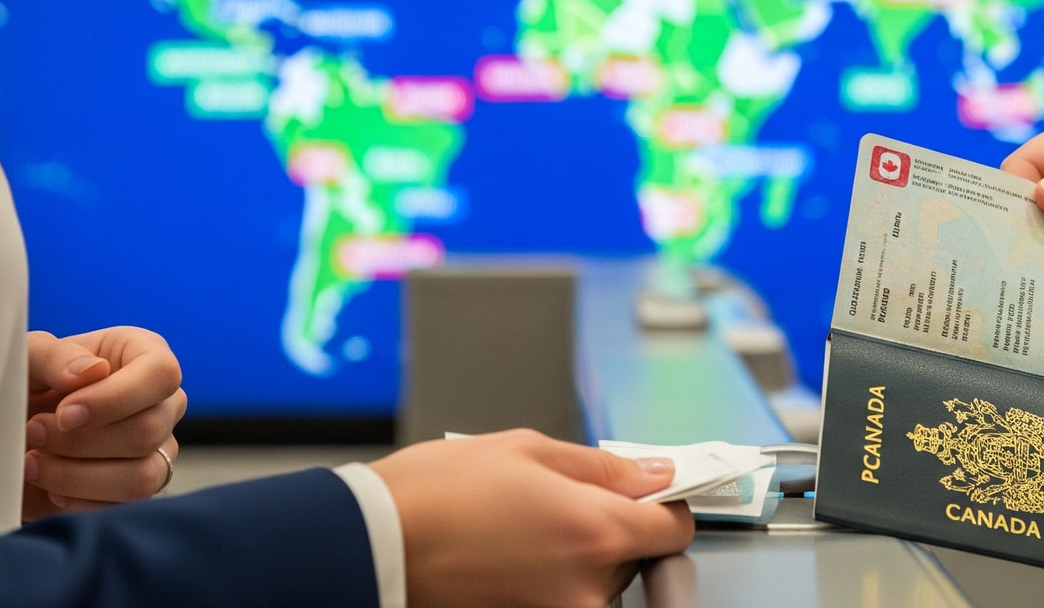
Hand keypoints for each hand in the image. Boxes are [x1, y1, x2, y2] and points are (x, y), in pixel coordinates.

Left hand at [23, 327, 187, 520]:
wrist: (16, 427)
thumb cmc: (30, 382)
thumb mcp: (30, 356)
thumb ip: (56, 356)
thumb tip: (91, 372)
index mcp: (145, 356)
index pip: (161, 374)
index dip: (115, 398)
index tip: (65, 413)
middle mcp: (163, 404)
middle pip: (148, 431)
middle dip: (81, 441)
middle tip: (34, 433)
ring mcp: (158, 449)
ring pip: (142, 477)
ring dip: (77, 476)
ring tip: (34, 464)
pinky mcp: (140, 489)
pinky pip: (124, 507)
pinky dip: (79, 502)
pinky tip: (50, 486)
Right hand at [370, 429, 694, 607]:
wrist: (370, 548)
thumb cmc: (433, 495)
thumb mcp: (524, 450)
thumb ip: (601, 466)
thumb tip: (653, 472)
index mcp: (594, 532)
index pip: (673, 529)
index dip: (666, 504)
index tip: (653, 493)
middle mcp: (586, 588)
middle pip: (634, 557)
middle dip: (610, 527)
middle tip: (560, 502)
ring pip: (597, 582)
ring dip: (576, 556)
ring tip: (522, 529)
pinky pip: (562, 600)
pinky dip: (547, 578)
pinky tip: (510, 554)